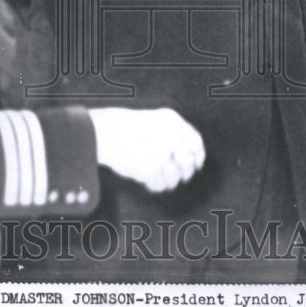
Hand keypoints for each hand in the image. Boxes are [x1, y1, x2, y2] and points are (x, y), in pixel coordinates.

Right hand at [89, 107, 204, 192]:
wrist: (107, 132)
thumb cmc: (131, 128)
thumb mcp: (158, 122)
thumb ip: (177, 136)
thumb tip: (196, 162)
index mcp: (173, 121)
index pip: (196, 142)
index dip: (198, 156)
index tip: (197, 165)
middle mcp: (171, 136)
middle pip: (187, 162)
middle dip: (185, 172)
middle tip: (180, 176)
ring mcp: (161, 152)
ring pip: (175, 176)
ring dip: (168, 180)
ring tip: (158, 176)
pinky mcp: (151, 168)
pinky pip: (160, 184)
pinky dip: (156, 185)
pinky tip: (149, 180)